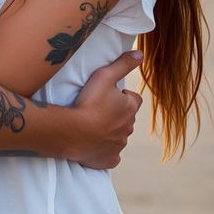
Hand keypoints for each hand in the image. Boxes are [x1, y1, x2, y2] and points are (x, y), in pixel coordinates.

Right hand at [73, 50, 143, 168]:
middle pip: (126, 118)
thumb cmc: (89, 103)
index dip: (123, 96)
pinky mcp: (109, 160)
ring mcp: (119, 146)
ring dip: (109, 131)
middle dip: (117, 114)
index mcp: (130, 108)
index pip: (135, 99)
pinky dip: (104, 150)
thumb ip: (123, 64)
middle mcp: (128, 128)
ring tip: (91, 125)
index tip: (109, 95)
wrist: (73, 133)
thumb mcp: (105, 76)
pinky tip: (92, 145)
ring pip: (118, 136)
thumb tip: (140, 53)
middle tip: (97, 109)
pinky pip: (110, 155)